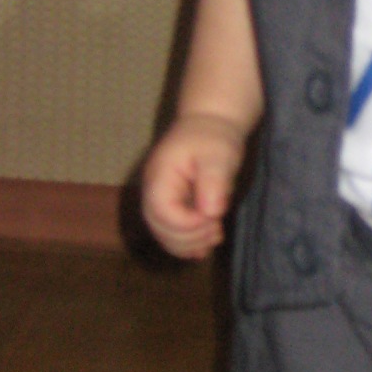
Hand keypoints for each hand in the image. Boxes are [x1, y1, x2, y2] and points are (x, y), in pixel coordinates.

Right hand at [141, 112, 247, 258]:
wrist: (209, 127)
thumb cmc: (213, 138)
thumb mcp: (218, 154)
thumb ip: (214, 181)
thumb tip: (211, 212)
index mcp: (159, 177)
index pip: (162, 212)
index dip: (188, 224)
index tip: (213, 218)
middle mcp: (153, 192)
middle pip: (160, 229)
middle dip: (190, 237)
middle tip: (217, 229)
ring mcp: (160, 201)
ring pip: (165, 236)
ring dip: (190, 244)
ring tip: (215, 235)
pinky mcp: (171, 208)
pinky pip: (172, 234)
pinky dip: (188, 244)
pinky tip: (206, 245)